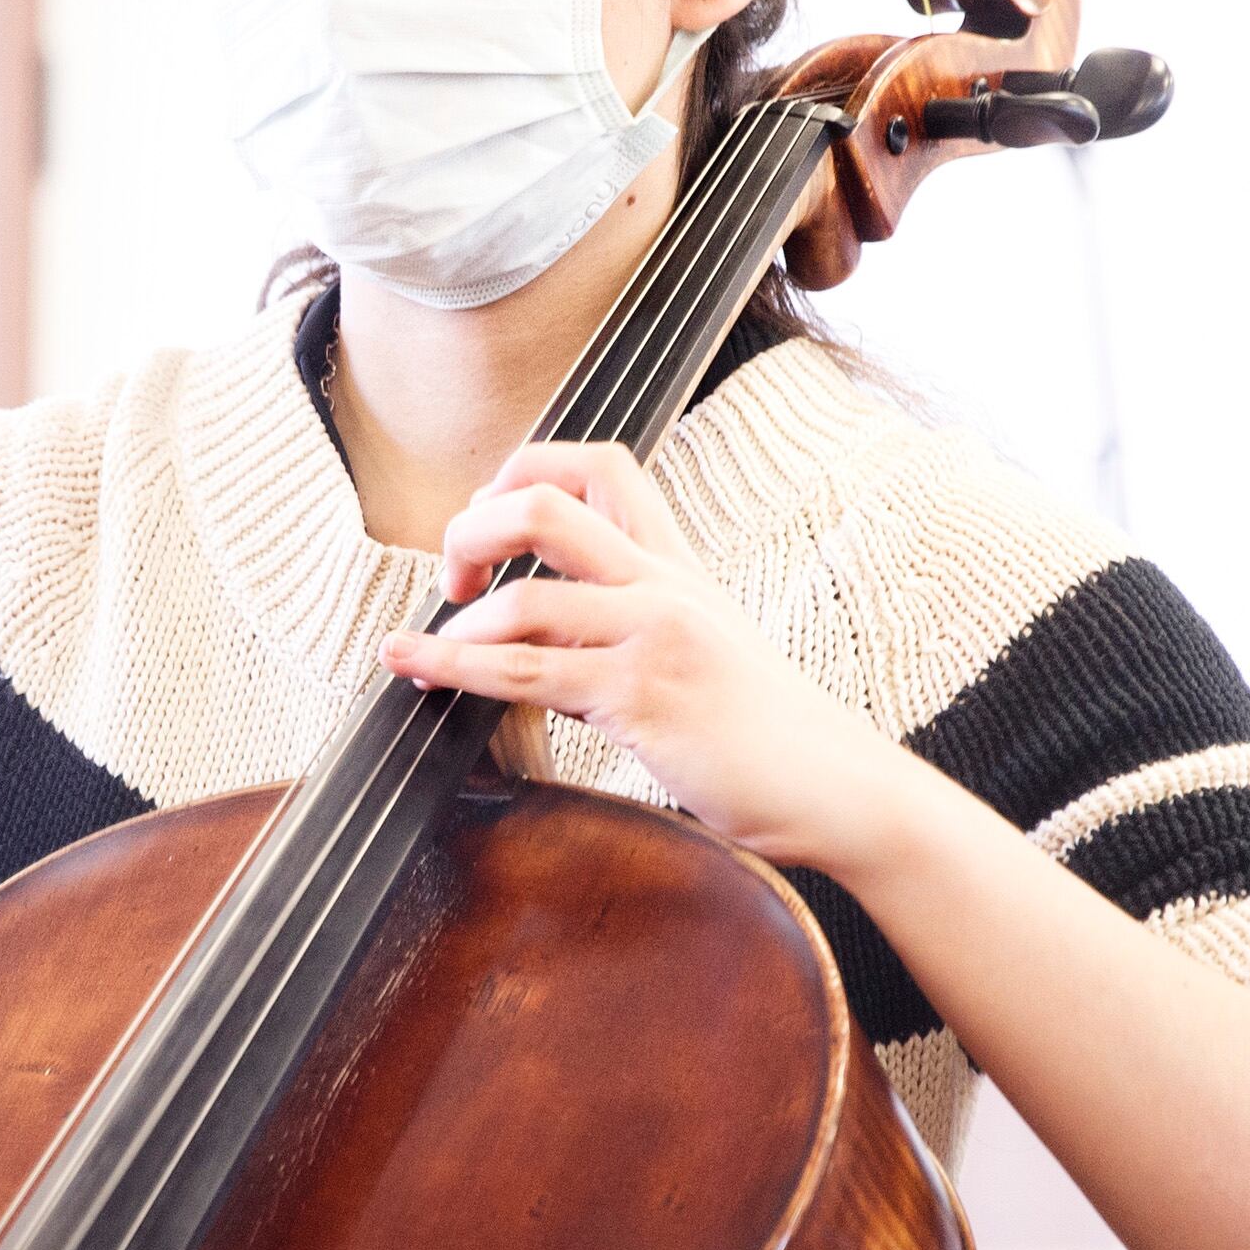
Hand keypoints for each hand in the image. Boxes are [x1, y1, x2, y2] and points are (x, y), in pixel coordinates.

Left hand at [379, 442, 923, 871]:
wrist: (833, 785)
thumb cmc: (766, 732)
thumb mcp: (703, 649)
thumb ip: (623, 625)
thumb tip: (531, 633)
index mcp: (675, 566)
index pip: (600, 464)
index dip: (524, 471)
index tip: (488, 521)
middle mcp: (662, 587)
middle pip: (543, 506)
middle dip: (470, 530)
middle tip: (450, 577)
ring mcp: (653, 639)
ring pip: (524, 598)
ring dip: (456, 625)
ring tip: (427, 652)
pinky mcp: (642, 698)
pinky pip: (528, 675)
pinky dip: (456, 668)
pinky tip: (416, 666)